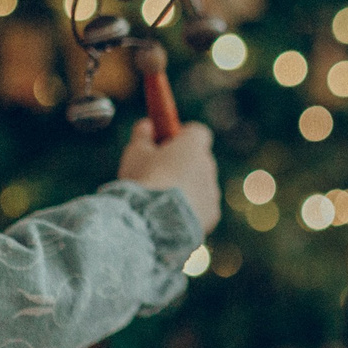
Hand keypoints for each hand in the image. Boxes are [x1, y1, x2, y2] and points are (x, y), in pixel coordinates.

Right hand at [120, 119, 220, 233]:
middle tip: (159, 171)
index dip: (182, 134)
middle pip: (199, 159)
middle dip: (183, 163)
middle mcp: (209, 166)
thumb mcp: (135, 154)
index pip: (197, 132)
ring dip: (185, 188)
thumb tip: (146, 125)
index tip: (167, 140)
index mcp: (193, 146)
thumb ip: (142, 136)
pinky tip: (169, 217)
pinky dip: (189, 209)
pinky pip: (201, 207)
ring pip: (200, 185)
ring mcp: (213, 192)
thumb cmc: (144, 182)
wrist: (155, 222)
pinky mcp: (212, 215)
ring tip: (159, 200)